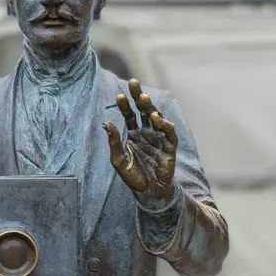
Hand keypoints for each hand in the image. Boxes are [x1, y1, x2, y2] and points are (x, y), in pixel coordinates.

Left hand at [103, 79, 177, 200]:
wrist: (150, 193)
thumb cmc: (134, 177)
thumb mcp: (118, 160)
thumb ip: (113, 142)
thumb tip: (106, 123)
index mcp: (133, 134)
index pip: (129, 115)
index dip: (125, 105)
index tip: (119, 95)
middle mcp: (146, 133)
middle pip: (143, 110)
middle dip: (139, 96)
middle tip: (133, 82)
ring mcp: (158, 138)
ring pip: (156, 117)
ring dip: (150, 107)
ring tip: (144, 98)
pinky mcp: (169, 147)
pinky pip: (168, 133)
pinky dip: (164, 124)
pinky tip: (156, 118)